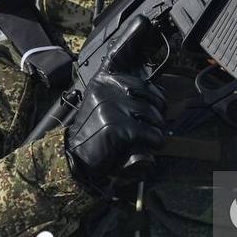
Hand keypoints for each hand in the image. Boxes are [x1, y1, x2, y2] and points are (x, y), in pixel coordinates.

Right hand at [63, 67, 165, 198]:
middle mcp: (107, 89)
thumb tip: (160, 91)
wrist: (76, 155)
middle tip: (155, 126)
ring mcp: (111, 107)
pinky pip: (149, 132)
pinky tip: (148, 146)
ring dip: (156, 129)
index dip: (154, 94)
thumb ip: (123, 92)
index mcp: (104, 80)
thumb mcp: (104, 103)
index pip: (140, 80)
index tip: (156, 106)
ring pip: (152, 114)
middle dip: (158, 113)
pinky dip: (154, 141)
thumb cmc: (95, 131)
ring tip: (150, 137)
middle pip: (150, 97)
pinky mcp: (117, 126)